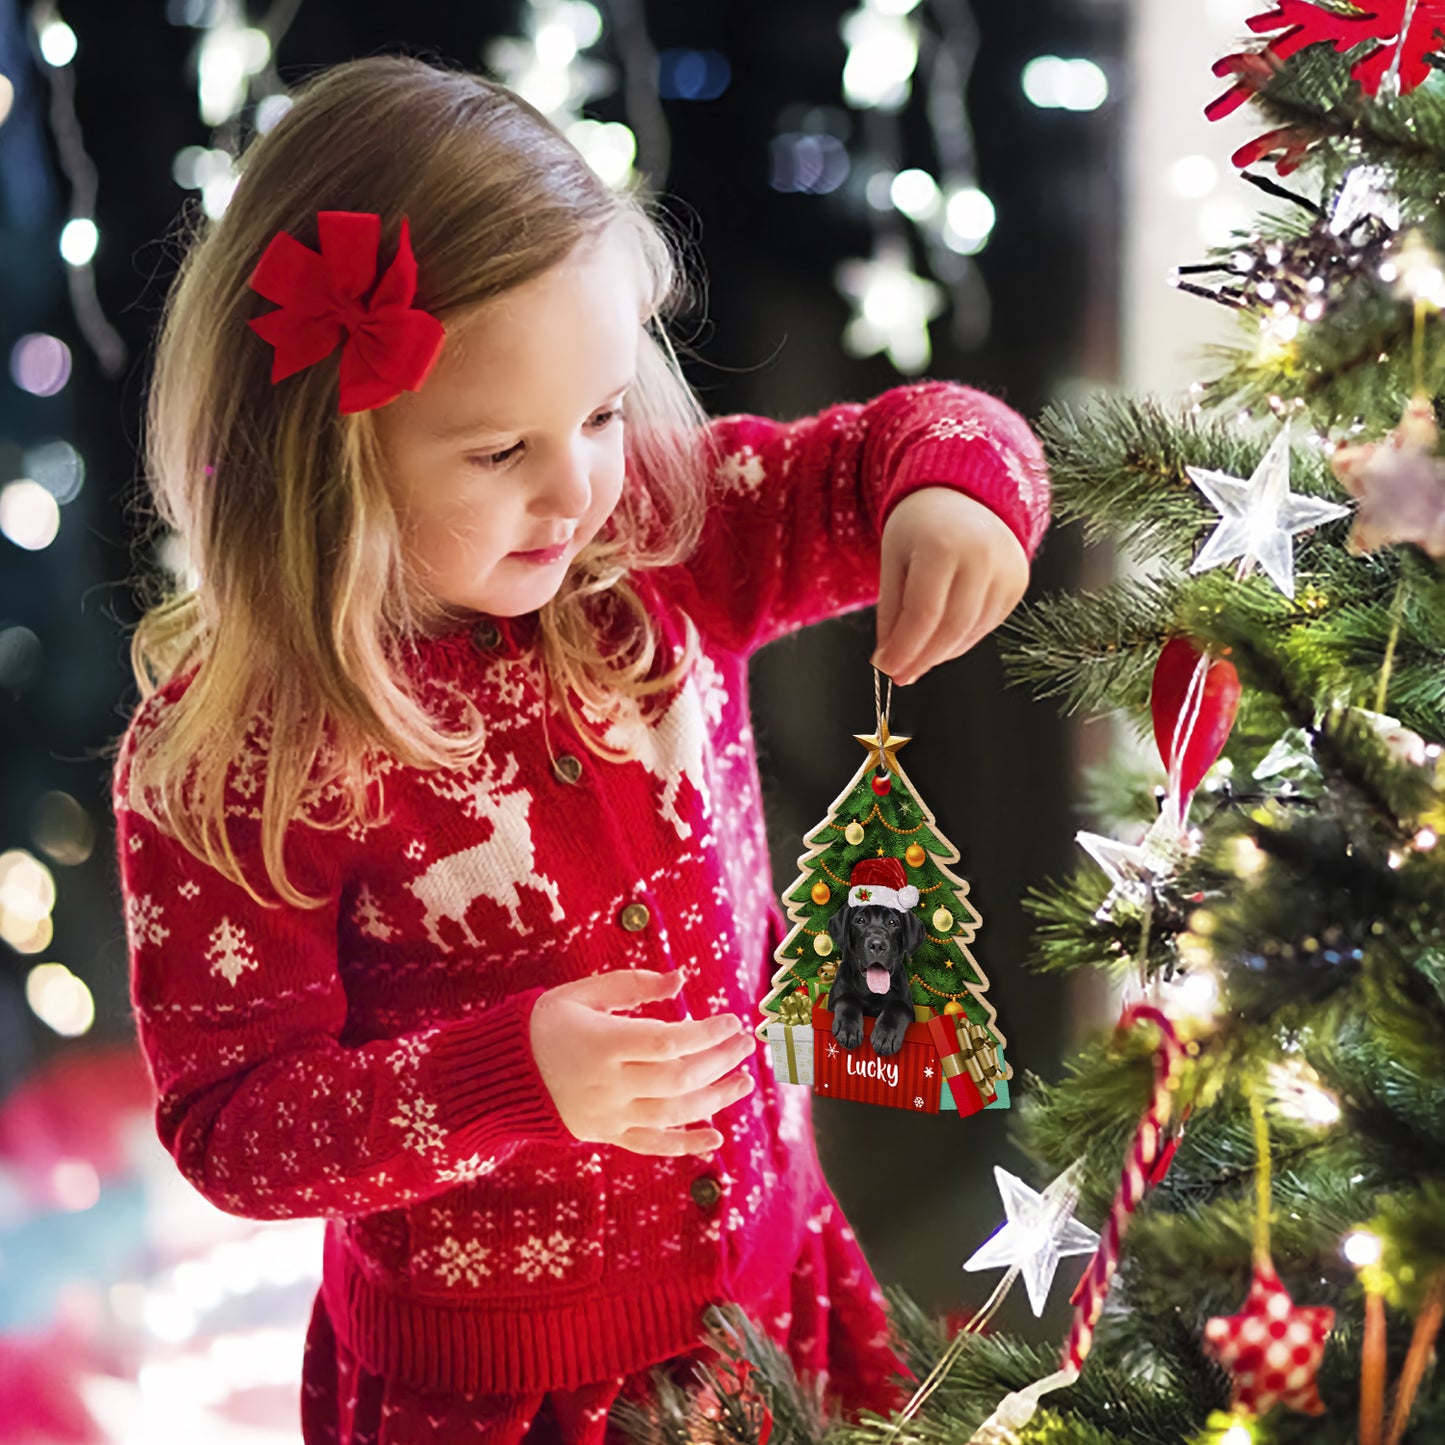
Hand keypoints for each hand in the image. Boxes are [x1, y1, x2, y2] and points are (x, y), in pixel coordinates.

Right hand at [530, 968, 754, 1155]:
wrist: (500, 1074)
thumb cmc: (545, 1023)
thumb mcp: (582, 993)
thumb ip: (633, 985)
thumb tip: (681, 980)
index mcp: (603, 1043)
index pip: (668, 1042)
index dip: (706, 1033)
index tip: (731, 1020)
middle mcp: (609, 1084)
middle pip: (678, 1078)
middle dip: (719, 1061)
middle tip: (746, 1045)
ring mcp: (608, 1114)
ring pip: (673, 1113)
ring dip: (715, 1099)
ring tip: (744, 1081)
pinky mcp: (606, 1134)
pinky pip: (651, 1144)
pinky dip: (685, 1143)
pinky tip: (716, 1136)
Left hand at [873, 488, 1028, 685]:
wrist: (963, 496)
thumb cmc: (920, 528)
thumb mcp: (893, 561)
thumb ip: (891, 613)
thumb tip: (888, 662)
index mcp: (943, 546)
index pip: (923, 614)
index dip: (904, 648)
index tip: (886, 668)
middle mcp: (982, 557)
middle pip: (950, 628)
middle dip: (922, 658)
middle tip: (899, 674)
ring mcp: (1006, 570)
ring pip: (970, 632)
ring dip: (940, 653)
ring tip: (916, 657)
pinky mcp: (1018, 582)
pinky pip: (986, 625)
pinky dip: (960, 640)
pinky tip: (941, 639)